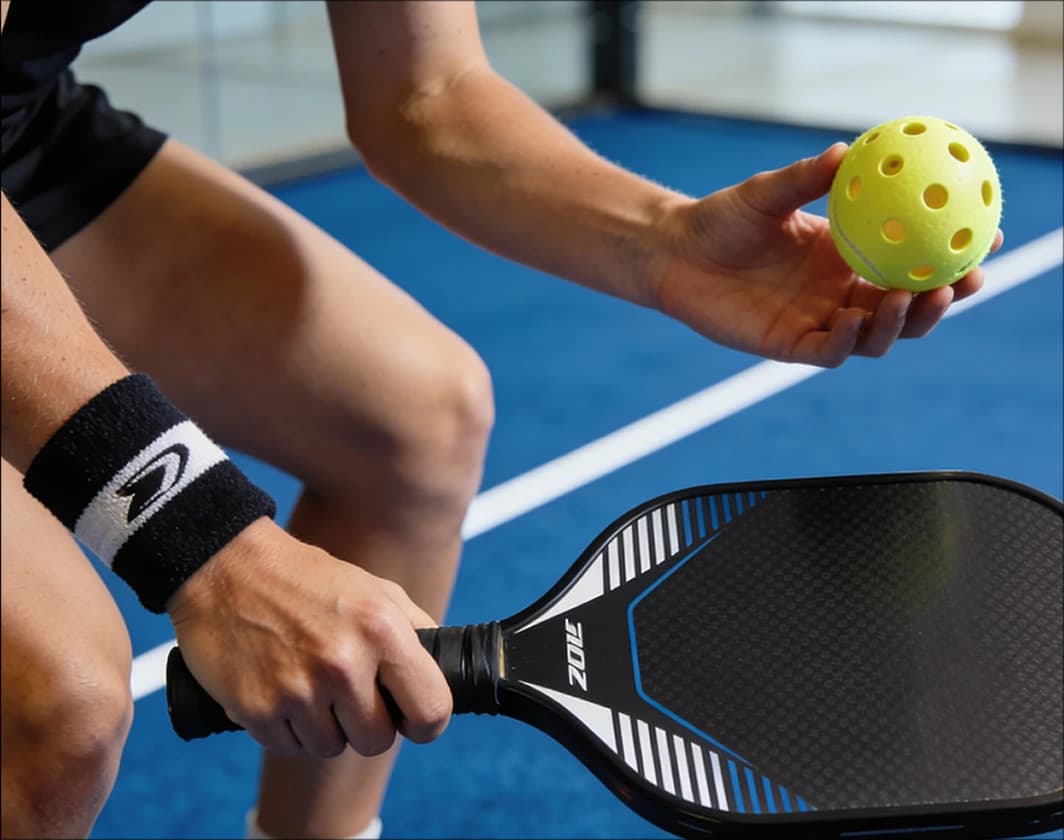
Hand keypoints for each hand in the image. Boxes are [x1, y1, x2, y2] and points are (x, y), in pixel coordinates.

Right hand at [166, 518, 451, 757]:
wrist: (226, 567)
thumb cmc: (308, 580)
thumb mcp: (376, 589)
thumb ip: (416, 631)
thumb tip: (444, 675)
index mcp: (383, 630)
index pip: (431, 710)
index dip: (425, 722)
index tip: (410, 718)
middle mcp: (344, 663)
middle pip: (377, 741)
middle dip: (366, 724)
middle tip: (346, 692)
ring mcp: (298, 690)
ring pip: (331, 748)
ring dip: (323, 726)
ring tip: (307, 682)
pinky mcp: (256, 709)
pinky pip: (288, 747)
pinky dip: (286, 727)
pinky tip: (278, 688)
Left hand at [656, 143, 1002, 366]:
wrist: (676, 254)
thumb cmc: (722, 219)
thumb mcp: (768, 192)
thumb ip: (806, 177)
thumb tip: (847, 150)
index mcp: (849, 256)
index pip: (914, 259)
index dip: (953, 253)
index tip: (989, 236)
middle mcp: (841, 292)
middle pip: (908, 306)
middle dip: (943, 298)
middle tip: (965, 279)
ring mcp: (818, 321)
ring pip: (878, 335)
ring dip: (901, 322)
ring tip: (912, 295)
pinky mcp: (789, 346)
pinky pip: (830, 352)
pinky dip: (849, 340)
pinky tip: (855, 318)